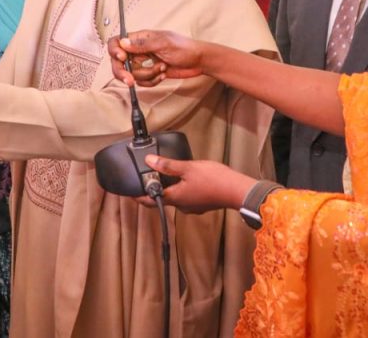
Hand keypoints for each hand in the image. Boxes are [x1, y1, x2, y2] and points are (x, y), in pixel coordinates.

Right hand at [108, 30, 205, 86]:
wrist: (199, 61)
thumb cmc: (185, 47)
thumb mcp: (163, 43)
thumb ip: (142, 44)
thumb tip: (123, 43)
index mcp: (140, 38)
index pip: (117, 42)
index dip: (115, 51)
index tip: (122, 59)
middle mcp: (139, 50)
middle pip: (119, 62)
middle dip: (124, 72)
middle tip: (130, 80)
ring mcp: (145, 63)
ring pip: (132, 74)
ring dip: (147, 75)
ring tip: (162, 68)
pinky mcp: (151, 74)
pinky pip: (143, 82)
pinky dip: (152, 81)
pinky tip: (163, 74)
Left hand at [137, 156, 255, 213]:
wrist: (236, 190)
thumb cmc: (214, 179)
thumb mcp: (188, 168)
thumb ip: (168, 165)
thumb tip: (150, 161)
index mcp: (175, 197)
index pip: (150, 200)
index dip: (138, 196)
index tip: (130, 192)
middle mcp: (181, 205)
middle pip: (162, 198)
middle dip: (155, 189)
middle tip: (149, 178)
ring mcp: (192, 206)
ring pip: (175, 198)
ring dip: (169, 188)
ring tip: (167, 175)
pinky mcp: (201, 204)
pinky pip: (186, 198)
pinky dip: (181, 190)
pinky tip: (186, 180)